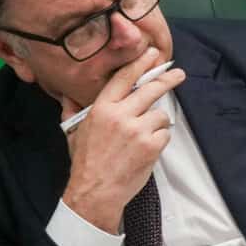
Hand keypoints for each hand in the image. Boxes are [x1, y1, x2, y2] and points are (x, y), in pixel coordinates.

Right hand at [61, 47, 187, 232]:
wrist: (95, 191)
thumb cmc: (85, 162)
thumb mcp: (74, 131)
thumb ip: (72, 109)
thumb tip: (67, 94)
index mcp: (101, 108)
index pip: (124, 78)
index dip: (141, 63)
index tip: (155, 54)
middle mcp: (120, 115)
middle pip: (150, 89)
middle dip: (167, 79)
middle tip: (178, 74)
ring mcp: (138, 130)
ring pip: (160, 114)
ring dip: (157, 122)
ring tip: (144, 135)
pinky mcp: (151, 146)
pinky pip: (165, 133)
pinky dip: (159, 139)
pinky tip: (147, 148)